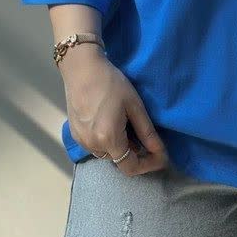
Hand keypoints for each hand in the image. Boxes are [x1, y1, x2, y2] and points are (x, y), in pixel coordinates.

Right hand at [59, 44, 168, 175]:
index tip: (161, 156)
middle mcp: (92, 146)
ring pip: (107, 153)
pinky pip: (96, 145)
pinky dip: (108, 140)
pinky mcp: (75, 134)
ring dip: (120, 146)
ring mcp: (81, 141)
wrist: (82, 69)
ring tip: (128, 125)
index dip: (148, 165)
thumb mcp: (135, 106)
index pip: (130, 167)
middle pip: (119, 160)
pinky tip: (113, 121)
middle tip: (147, 136)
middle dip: (135, 153)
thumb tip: (160, 151)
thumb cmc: (111, 83)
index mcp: (108, 139)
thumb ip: (147, 132)